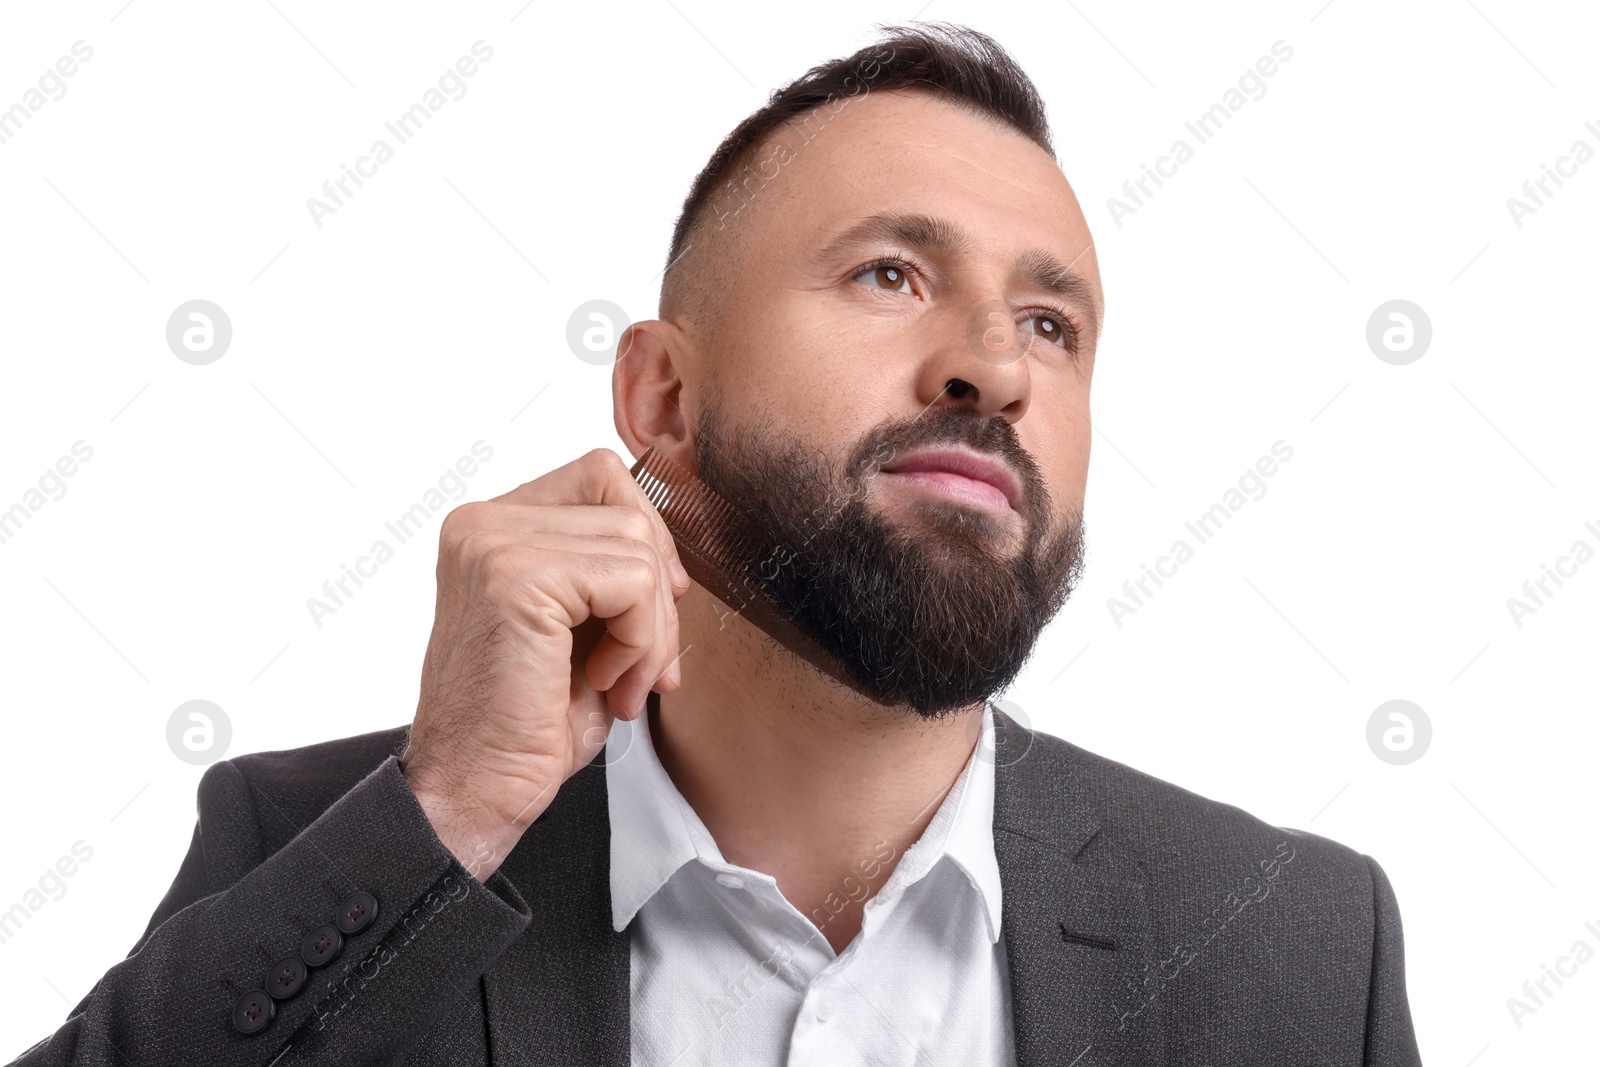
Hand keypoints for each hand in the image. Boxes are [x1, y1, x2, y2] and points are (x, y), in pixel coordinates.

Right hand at [399, 448, 690, 880]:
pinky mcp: (517, 576)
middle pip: (627, 509)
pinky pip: (632, 581)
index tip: (651, 616)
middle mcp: (482, 522)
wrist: (475, 791)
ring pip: (638, 546)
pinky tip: (604, 683)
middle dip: (657, 596)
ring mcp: (494, 543)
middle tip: (641, 668)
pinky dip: (640, 640)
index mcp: (492, 527)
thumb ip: (611, 573)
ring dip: (651, 629)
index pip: (603, 478)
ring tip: (618, 683)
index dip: (646, 544)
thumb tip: (675, 554)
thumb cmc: (525, 724)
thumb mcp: (581, 628)